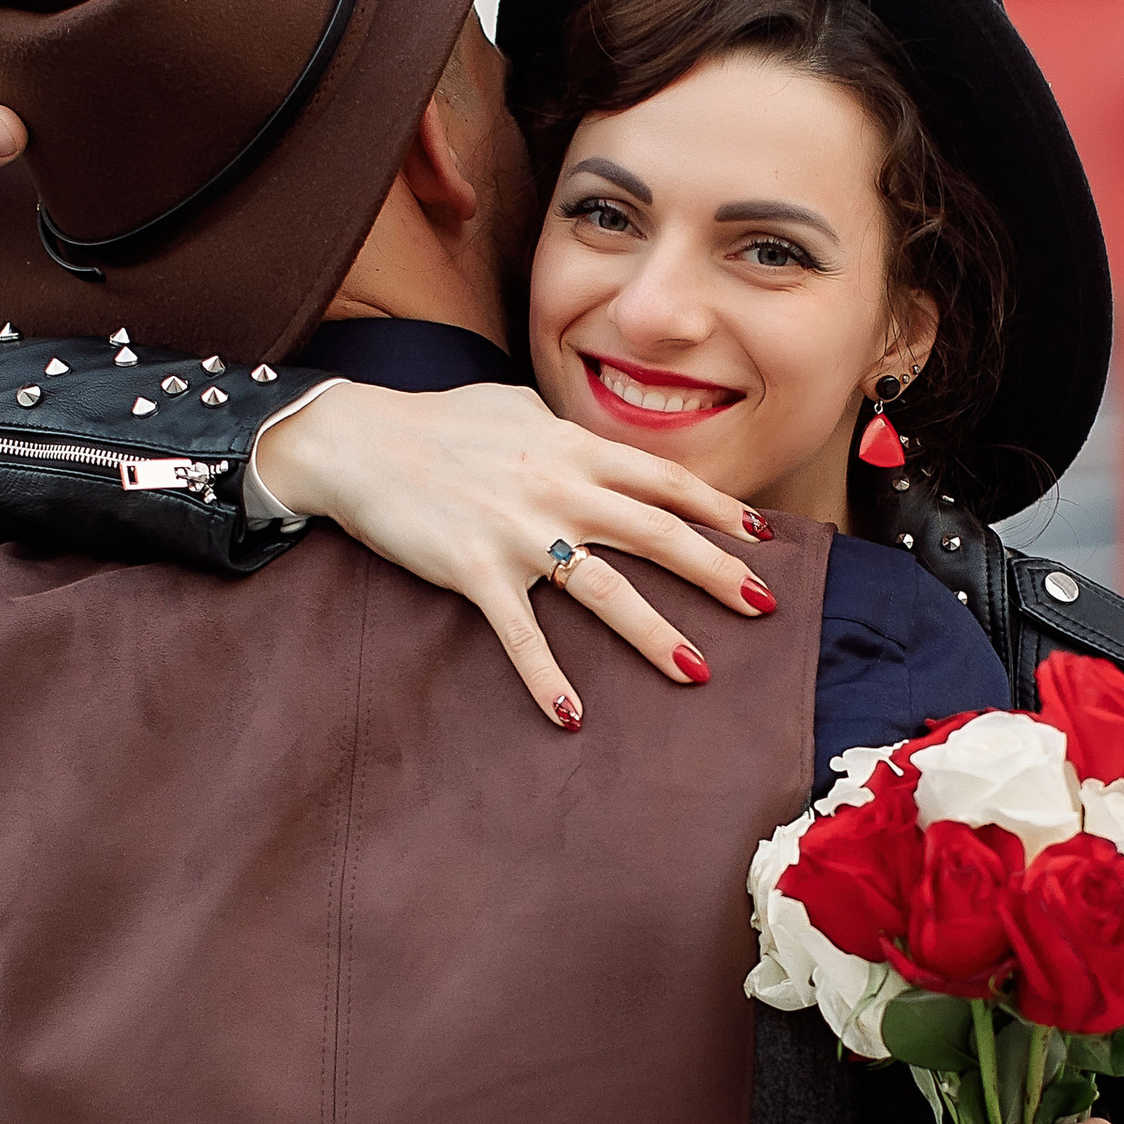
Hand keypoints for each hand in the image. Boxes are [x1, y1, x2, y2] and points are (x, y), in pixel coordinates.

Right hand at [257, 379, 782, 723]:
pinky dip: (546, 678)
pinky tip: (571, 717)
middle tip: (764, 606)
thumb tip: (586, 438)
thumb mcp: (512, 407)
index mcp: (572, 447)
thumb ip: (560, 428)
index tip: (760, 534)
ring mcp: (520, 532)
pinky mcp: (475, 570)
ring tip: (696, 670)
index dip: (716, 507)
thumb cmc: (437, 423)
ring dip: (655, 633)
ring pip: (606, 589)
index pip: (664, 479)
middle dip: (717, 572)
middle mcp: (559, 487)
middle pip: (657, 533)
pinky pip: (521, 633)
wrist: (359, 441)